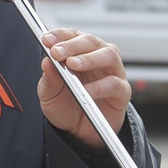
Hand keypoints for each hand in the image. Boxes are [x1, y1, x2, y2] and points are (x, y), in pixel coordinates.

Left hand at [37, 28, 130, 148]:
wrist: (77, 132)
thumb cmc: (65, 106)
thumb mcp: (49, 94)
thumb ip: (49, 78)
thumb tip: (46, 61)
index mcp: (79, 53)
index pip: (72, 36)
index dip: (60, 35)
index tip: (47, 39)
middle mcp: (98, 58)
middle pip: (91, 41)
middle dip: (72, 45)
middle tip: (57, 52)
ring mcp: (113, 73)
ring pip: (109, 55)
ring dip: (89, 58)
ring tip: (73, 64)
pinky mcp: (122, 92)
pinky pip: (115, 84)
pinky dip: (100, 86)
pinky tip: (86, 90)